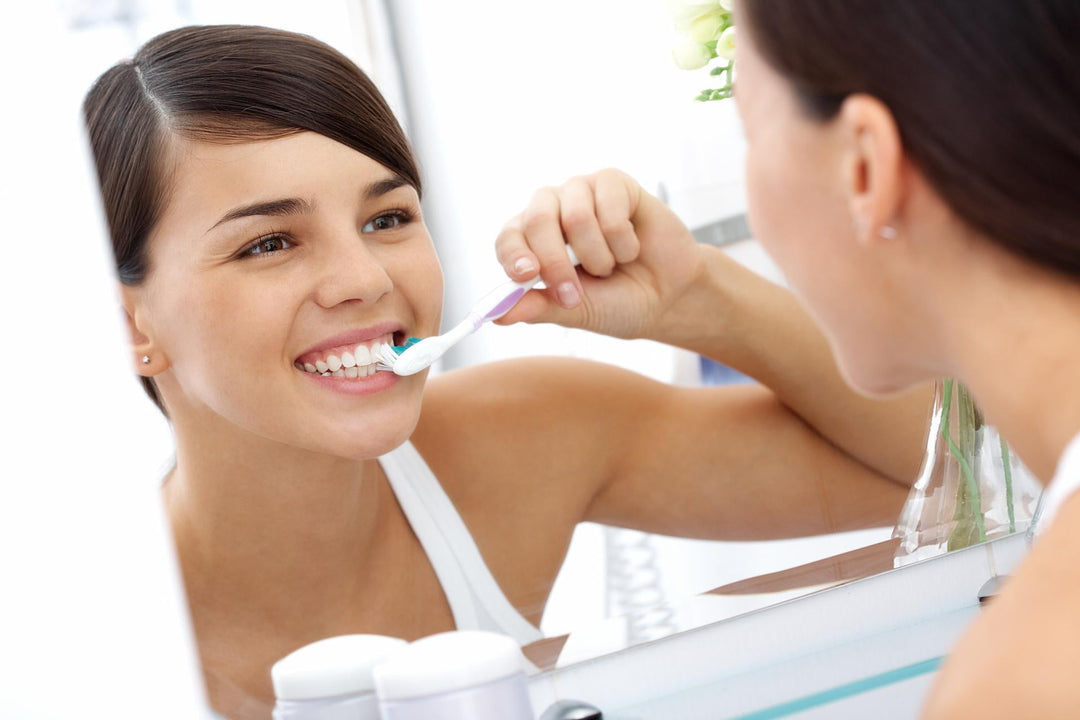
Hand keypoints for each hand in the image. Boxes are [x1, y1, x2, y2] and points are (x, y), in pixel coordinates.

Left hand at [494, 169, 702, 339]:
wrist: (667, 298)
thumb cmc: (617, 302)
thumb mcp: (575, 312)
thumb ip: (538, 308)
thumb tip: (497, 315)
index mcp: (533, 241)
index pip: (509, 237)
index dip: (514, 254)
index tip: (526, 276)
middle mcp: (553, 210)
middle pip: (537, 220)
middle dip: (556, 264)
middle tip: (573, 294)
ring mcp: (582, 193)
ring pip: (576, 216)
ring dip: (599, 256)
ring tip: (611, 266)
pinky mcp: (614, 183)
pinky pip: (610, 208)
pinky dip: (624, 241)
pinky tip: (632, 247)